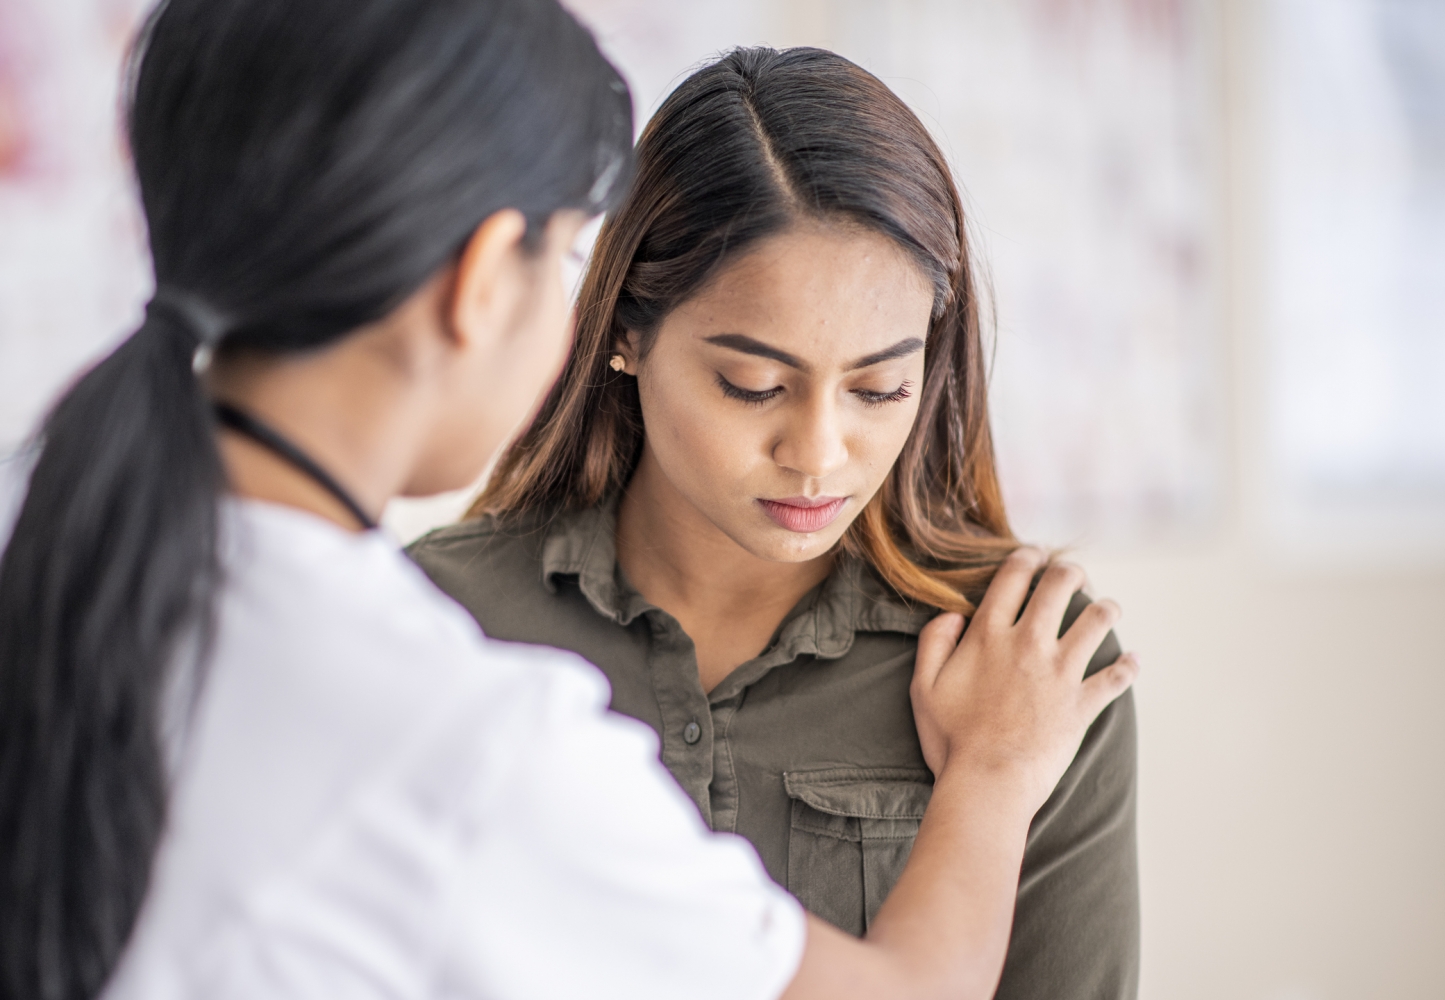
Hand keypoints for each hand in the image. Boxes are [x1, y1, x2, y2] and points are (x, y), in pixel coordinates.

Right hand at [910, 547, 1138, 813]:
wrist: (988, 782)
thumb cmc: (951, 740)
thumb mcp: (923, 687)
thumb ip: (933, 642)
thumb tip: (952, 616)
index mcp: (988, 636)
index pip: (1012, 579)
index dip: (1025, 559)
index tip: (1033, 554)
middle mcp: (1029, 643)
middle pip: (1059, 587)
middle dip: (1069, 572)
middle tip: (1073, 574)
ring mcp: (1060, 672)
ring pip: (1096, 621)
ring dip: (1105, 609)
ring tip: (1108, 608)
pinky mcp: (1082, 703)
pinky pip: (1116, 677)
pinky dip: (1128, 668)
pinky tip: (1132, 661)